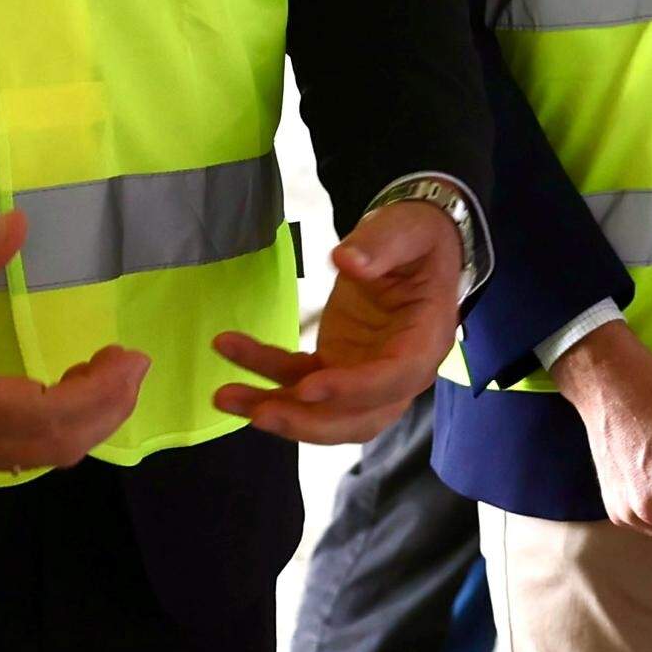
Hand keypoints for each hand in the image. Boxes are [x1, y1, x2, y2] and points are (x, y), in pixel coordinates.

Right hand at [0, 210, 147, 476]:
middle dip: (107, 409)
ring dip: (81, 422)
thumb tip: (19, 224)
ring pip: (37, 458)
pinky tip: (60, 394)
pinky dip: (51, 432)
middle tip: (131, 364)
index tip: (130, 355)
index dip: (102, 392)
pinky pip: (13, 457)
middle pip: (56, 446)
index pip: (51, 415)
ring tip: (105, 374)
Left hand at [212, 197, 465, 443]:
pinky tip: (231, 353)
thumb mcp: (407, 229)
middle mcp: (399, 372)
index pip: (394, 378)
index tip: (308, 388)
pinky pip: (299, 382)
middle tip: (261, 414)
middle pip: (359, 418)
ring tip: (226, 396)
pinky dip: (265, 378)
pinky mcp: (336, 368)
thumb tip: (347, 261)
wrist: (411, 248)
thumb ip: (381, 244)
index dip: (353, 390)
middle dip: (308, 422)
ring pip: (324, 413)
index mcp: (425, 340)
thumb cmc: (416, 239)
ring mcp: (365, 376)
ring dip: (277, 410)